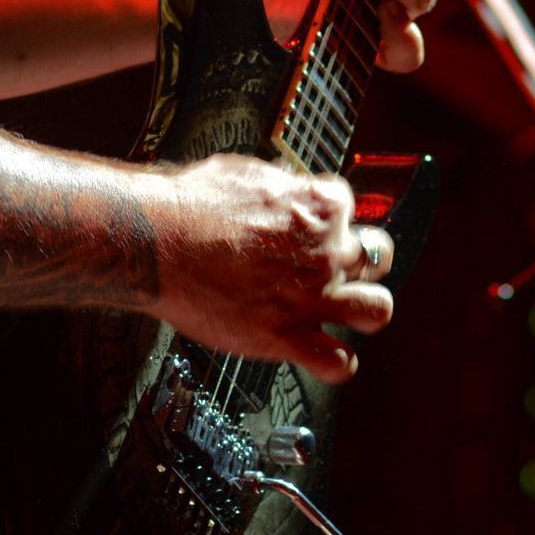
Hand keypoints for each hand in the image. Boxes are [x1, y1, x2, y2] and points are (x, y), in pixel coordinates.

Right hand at [150, 151, 393, 382]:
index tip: (312, 224)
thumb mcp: (242, 172)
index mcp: (317, 206)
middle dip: (360, 258)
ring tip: (344, 308)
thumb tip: (282, 181)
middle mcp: (325, 251)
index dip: (330, 216)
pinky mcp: (286, 336)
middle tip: (334, 264)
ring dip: (364, 308)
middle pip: (377, 254)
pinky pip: (337, 362)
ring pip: (377, 309)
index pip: (349, 207)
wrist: (157, 241)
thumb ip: (276, 182)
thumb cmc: (190, 204)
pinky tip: (319, 351)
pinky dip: (335, 361)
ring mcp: (311, 296)